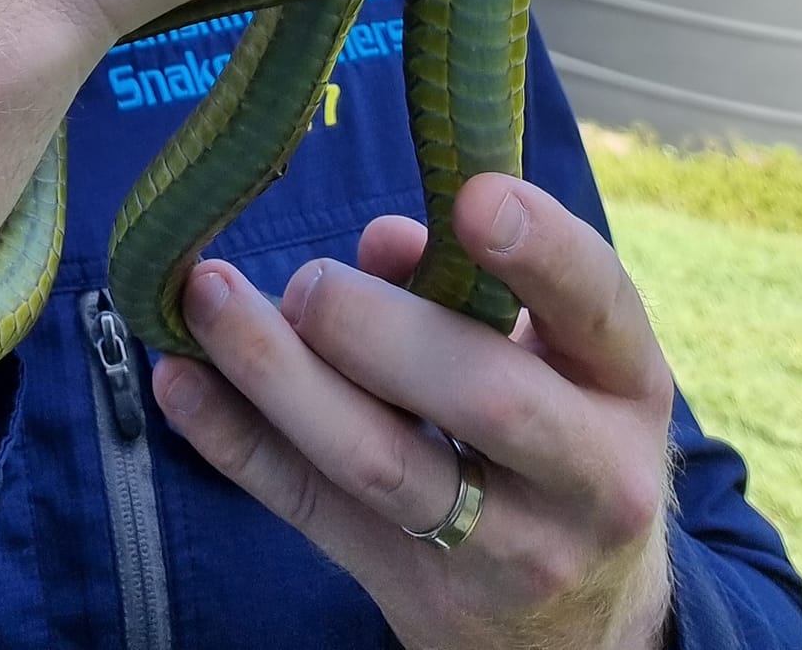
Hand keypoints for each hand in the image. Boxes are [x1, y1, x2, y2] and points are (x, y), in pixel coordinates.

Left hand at [151, 174, 675, 649]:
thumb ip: (475, 289)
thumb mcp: (557, 360)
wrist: (581, 625)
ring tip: (209, 299)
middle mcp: (584, 475)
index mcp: (623, 385)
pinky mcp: (410, 590)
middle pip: (484, 399)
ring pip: (380, 462)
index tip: (473, 194)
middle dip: (380, 328)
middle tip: (308, 282)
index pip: (600, 308)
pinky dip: (233, 441)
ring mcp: (501, 548)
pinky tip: (178, 380)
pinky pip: (308, 508)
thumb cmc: (555, 436)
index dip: (540, 250)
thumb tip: (387, 242)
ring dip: (280, 374)